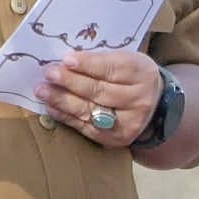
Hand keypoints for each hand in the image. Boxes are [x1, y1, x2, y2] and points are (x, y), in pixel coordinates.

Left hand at [46, 45, 165, 146]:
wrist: (155, 105)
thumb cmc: (132, 77)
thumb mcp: (126, 60)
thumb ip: (101, 60)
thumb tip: (66, 61)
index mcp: (142, 73)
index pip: (112, 69)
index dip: (88, 65)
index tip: (67, 60)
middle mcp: (138, 99)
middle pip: (100, 91)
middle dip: (71, 82)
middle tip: (50, 74)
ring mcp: (128, 122)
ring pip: (90, 111)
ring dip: (62, 100)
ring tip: (43, 91)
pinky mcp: (116, 138)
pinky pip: (86, 127)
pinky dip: (66, 116)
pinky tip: (52, 107)